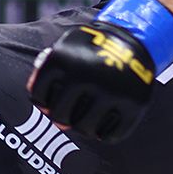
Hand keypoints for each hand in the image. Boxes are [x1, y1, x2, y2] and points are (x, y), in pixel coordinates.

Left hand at [28, 19, 156, 142]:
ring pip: (85, 128)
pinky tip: (103, 124)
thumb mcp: (65, 49)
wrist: (133, 38)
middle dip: (61, 118)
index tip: (50, 101)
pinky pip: (111, 135)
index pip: (38, 95)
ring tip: (85, 119)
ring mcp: (110, 90)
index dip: (41, 102)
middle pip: (60, 116)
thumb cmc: (90, 50)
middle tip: (68, 116)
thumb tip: (43, 108)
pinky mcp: (133, 103)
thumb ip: (46, 74)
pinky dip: (105, 133)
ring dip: (83, 127)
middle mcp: (84, 74)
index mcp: (62, 59)